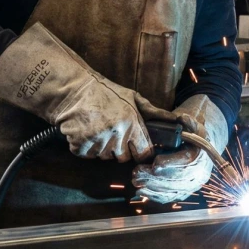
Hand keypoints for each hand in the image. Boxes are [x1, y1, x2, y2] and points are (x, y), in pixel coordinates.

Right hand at [0, 23, 152, 162]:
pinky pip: (88, 155)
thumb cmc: (105, 93)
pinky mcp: (81, 146)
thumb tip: (176, 121)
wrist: (73, 90)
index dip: (140, 151)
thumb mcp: (133, 98)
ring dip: (103, 148)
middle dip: (120, 149)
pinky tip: (86, 132)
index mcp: (132, 123)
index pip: (144, 152)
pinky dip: (86, 148)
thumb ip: (154, 112)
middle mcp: (116, 134)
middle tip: (113, 133)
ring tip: (98, 129)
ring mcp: (98, 141)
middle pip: (123, 158)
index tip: (135, 147)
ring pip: (105, 157)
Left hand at [132, 95, 227, 203]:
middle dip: (155, 177)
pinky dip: (155, 196)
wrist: (202, 150)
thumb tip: (182, 118)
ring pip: (171, 190)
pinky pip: (170, 197)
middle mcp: (199, 174)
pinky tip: (141, 191)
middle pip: (176, 179)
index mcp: (202, 156)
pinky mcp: (184, 193)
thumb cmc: (194, 136)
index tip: (155, 163)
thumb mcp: (194, 125)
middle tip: (137, 173)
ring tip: (135, 181)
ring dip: (152, 187)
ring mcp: (192, 186)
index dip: (170, 163)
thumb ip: (188, 121)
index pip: (187, 161)